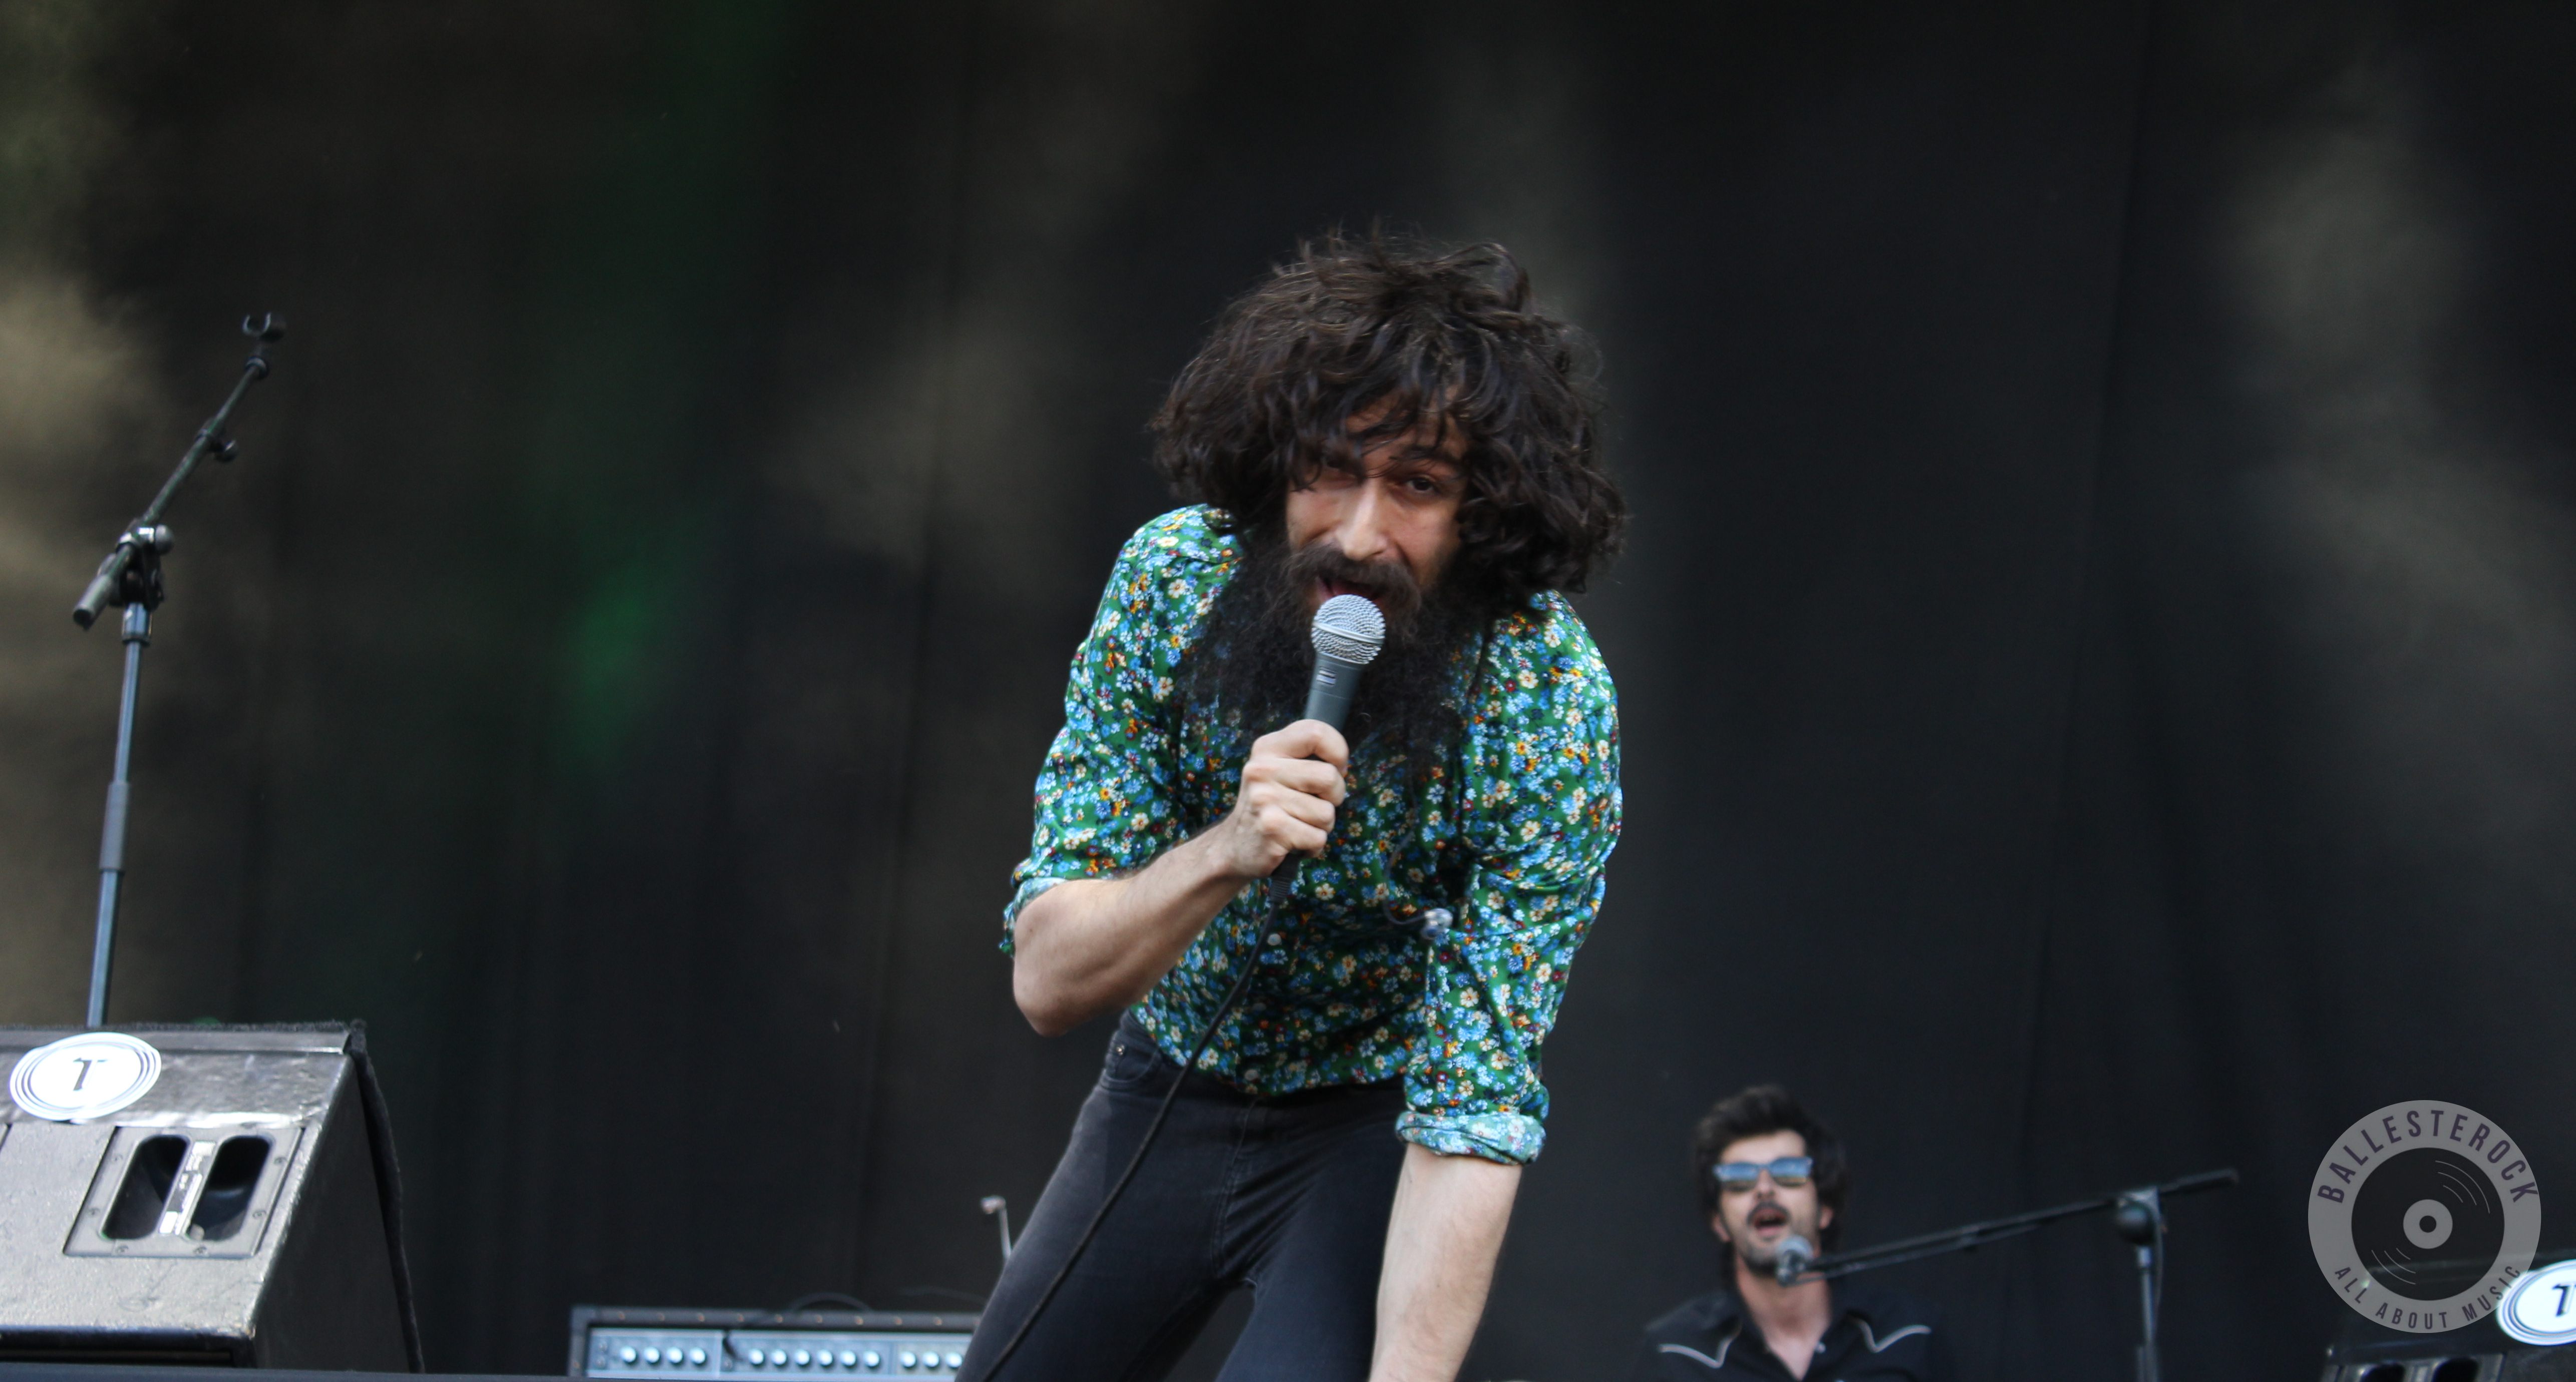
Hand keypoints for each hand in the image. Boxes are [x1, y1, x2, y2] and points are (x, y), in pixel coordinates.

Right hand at [1215, 719, 1348, 876]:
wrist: (1233, 845)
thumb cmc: (1270, 804)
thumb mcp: (1278, 768)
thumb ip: (1306, 756)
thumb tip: (1341, 763)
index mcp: (1267, 748)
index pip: (1316, 732)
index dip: (1338, 752)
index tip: (1335, 768)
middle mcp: (1262, 770)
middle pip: (1329, 777)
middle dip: (1334, 796)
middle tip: (1315, 803)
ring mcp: (1264, 799)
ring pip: (1327, 813)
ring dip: (1321, 825)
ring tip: (1299, 824)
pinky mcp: (1271, 829)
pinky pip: (1318, 837)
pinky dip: (1313, 845)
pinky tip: (1294, 842)